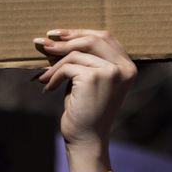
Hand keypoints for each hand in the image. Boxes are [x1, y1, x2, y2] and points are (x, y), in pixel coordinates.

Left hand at [33, 29, 136, 152]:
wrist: (86, 139)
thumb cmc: (85, 110)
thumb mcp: (89, 79)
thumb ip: (85, 58)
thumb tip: (56, 37)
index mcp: (128, 66)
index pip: (105, 37)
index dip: (80, 32)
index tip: (58, 34)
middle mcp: (124, 68)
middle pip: (93, 40)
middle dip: (66, 40)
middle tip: (43, 44)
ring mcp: (111, 72)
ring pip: (76, 54)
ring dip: (55, 65)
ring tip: (44, 77)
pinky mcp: (95, 78)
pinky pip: (68, 67)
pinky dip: (54, 76)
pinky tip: (48, 87)